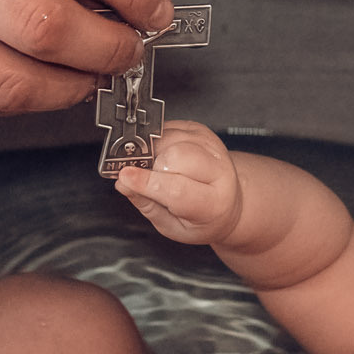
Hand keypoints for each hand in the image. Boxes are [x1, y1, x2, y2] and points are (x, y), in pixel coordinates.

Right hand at [112, 119, 243, 245]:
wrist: (228, 200)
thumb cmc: (202, 217)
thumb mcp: (174, 226)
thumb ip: (147, 205)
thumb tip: (124, 184)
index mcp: (214, 202)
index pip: (178, 189)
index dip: (148, 182)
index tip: (125, 176)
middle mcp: (218, 170)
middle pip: (176, 156)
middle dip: (151, 165)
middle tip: (145, 177)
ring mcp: (211, 146)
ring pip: (169, 138)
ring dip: (152, 152)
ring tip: (158, 169)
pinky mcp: (200, 130)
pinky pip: (167, 127)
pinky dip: (156, 141)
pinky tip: (163, 156)